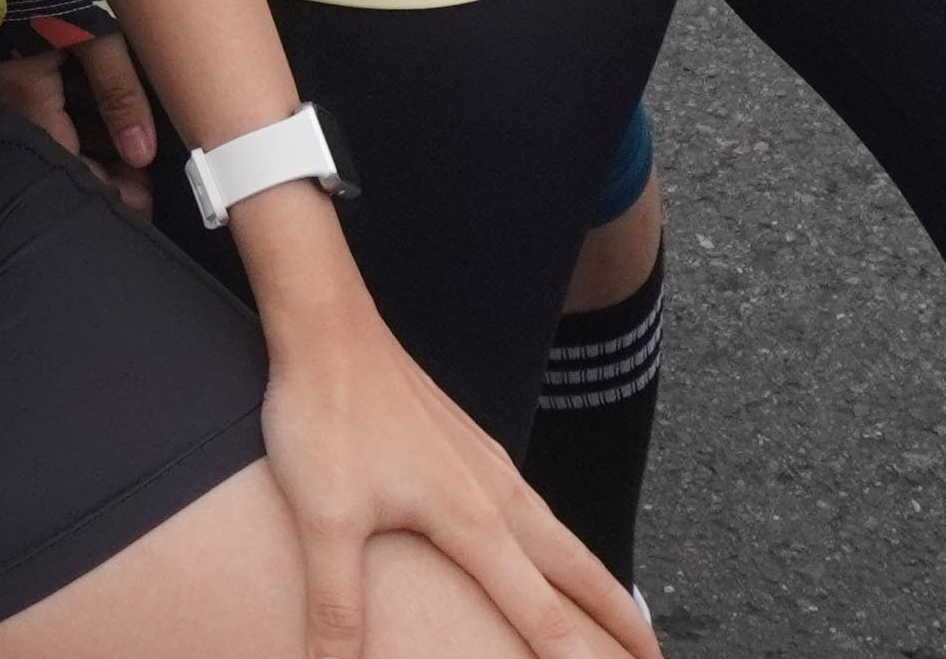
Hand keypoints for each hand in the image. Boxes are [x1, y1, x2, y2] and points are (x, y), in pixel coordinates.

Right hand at [0, 25, 160, 216]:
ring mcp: (20, 71)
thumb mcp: (97, 34)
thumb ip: (118, 92)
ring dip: (98, 146)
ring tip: (138, 159)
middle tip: (145, 187)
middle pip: (61, 149)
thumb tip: (141, 152)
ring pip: (60, 127)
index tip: (140, 204)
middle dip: (103, 172)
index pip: (64, 160)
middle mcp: (17, 89)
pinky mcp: (28, 54)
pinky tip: (114, 120)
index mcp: (27, 90)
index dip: (102, 187)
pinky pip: (57, 102)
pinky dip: (87, 118)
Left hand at [241, 214, 656, 658]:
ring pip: (561, 537)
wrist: (327, 325)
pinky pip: (534, 509)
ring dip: (595, 582)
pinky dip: (560, 545)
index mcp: (475, 519)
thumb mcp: (324, 518)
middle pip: (579, 572)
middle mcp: (497, 493)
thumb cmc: (326, 415)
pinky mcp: (470, 445)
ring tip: (617, 615)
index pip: (545, 613)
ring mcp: (488, 464)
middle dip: (622, 621)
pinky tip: (543, 546)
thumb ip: (336, 604)